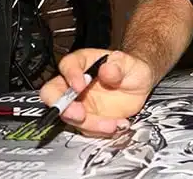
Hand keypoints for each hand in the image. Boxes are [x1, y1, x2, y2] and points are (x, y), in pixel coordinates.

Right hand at [39, 48, 154, 137]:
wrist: (140, 86)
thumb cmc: (131, 69)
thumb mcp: (131, 64)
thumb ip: (118, 67)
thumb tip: (107, 69)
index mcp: (83, 62)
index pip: (68, 65)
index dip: (71, 75)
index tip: (81, 85)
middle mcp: (75, 82)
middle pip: (52, 92)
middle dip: (62, 106)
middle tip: (79, 114)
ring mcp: (78, 101)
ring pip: (68, 115)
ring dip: (88, 123)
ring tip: (111, 124)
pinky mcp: (85, 118)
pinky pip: (83, 127)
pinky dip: (98, 130)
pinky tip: (115, 125)